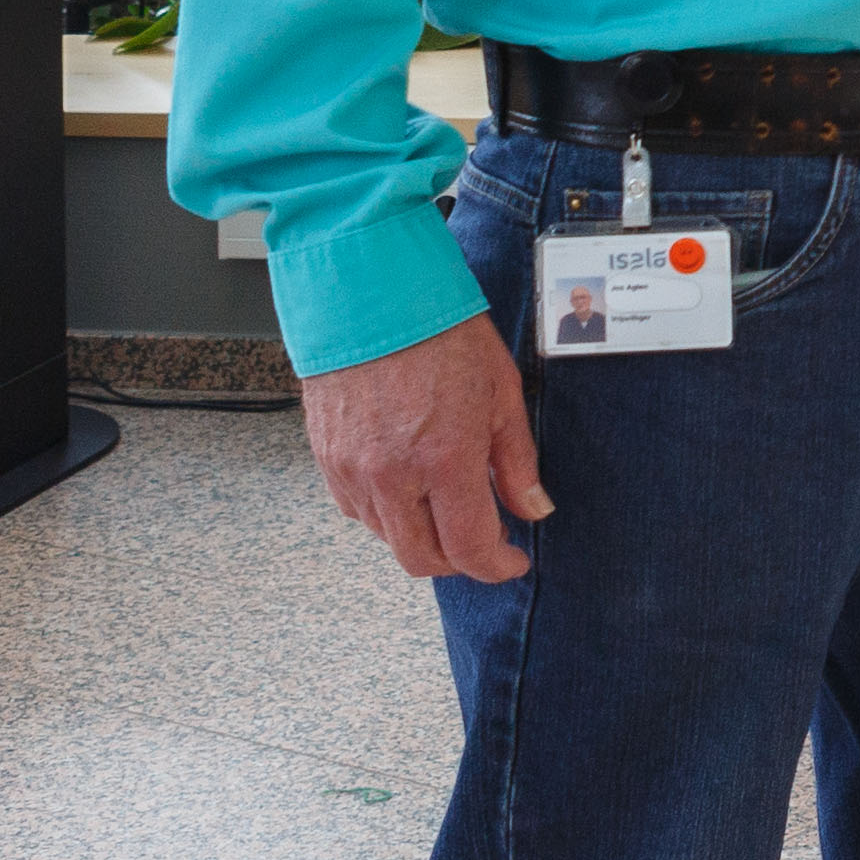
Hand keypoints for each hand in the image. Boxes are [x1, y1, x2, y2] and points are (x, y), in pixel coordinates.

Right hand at [300, 313, 550, 583]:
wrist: (369, 293)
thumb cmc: (440, 330)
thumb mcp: (501, 390)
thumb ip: (516, 460)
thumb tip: (533, 508)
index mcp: (444, 460)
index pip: (470, 549)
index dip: (497, 566)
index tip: (512, 560)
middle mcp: (393, 475)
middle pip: (422, 559)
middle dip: (458, 561)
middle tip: (483, 539)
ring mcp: (353, 470)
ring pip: (388, 537)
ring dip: (422, 534)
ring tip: (446, 502)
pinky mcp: (326, 458)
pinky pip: (356, 509)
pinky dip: (386, 511)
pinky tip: (408, 484)